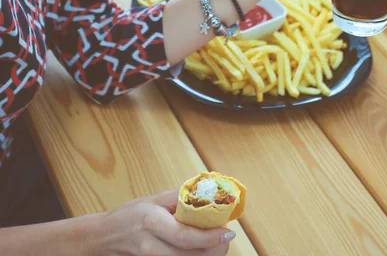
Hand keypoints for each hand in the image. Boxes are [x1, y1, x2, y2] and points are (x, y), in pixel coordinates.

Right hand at [87, 190, 233, 254]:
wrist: (102, 238)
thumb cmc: (128, 215)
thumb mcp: (152, 199)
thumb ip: (178, 198)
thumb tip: (206, 195)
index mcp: (152, 222)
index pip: (185, 236)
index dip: (209, 237)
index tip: (228, 231)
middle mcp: (151, 246)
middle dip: (214, 249)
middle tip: (226, 238)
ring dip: (206, 255)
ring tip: (216, 243)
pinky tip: (200, 250)